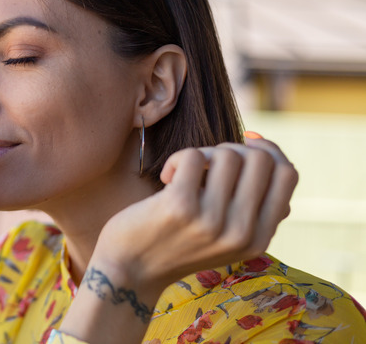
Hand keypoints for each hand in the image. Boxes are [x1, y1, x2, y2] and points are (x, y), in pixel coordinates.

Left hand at [95, 136, 297, 296]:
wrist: (129, 272)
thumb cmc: (175, 243)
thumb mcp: (225, 237)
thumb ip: (251, 207)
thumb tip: (266, 150)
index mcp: (258, 239)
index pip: (287, 175)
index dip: (269, 150)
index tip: (244, 145)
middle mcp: (241, 233)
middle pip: (261, 159)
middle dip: (232, 149)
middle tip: (206, 164)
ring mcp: (211, 221)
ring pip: (227, 154)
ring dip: (202, 154)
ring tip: (183, 173)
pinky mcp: (180, 206)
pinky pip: (193, 156)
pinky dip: (176, 158)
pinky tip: (165, 178)